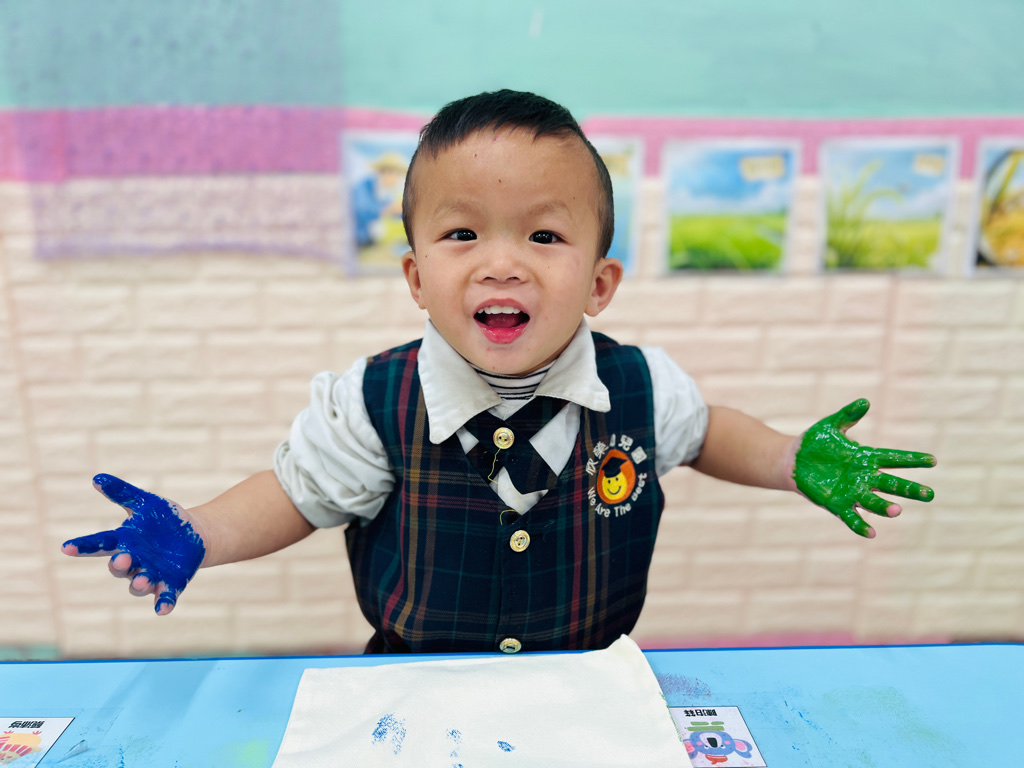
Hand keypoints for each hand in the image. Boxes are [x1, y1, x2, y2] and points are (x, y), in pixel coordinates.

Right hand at [61, 474, 205, 614]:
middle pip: (119, 567)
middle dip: (119, 565)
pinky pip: (164, 597)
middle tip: (121, 559)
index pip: (99, 544)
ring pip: (138, 585)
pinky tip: (163, 609)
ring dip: (139, 584)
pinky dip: (163, 603)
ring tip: (144, 581)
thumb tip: (97, 478)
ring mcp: (151, 574)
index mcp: (124, 542)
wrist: (196, 534)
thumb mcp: (146, 503)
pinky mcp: (171, 583)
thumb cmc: (164, 519)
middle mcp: (134, 561)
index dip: (83, 547)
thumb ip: (122, 493)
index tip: (66, 547)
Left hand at [794, 399, 935, 538]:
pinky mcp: (836, 504)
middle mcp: (864, 477)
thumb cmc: (814, 442)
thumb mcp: (832, 426)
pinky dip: (860, 525)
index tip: (932, 461)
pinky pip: (851, 517)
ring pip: (874, 502)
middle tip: (929, 495)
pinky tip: (870, 533)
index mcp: (866, 458)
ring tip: (897, 510)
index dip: (912, 460)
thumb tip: (865, 402)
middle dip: (909, 490)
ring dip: (886, 507)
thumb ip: (848, 415)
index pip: (894, 459)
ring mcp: (852, 492)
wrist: (792, 460)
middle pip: (891, 484)